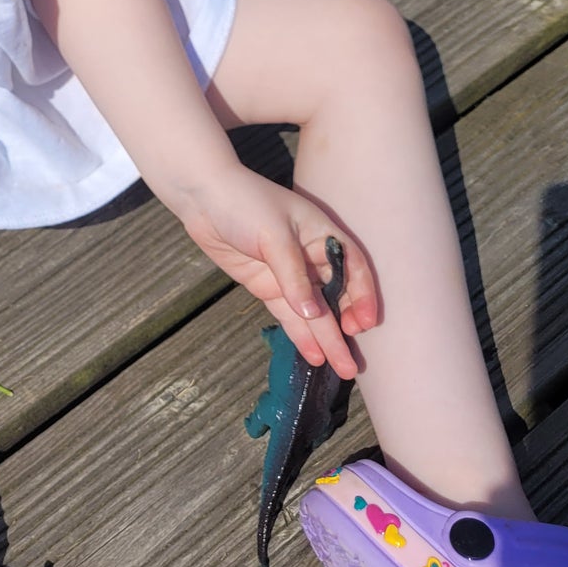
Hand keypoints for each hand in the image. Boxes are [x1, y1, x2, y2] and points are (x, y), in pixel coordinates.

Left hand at [174, 166, 377, 378]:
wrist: (202, 197)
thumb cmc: (245, 202)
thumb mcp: (274, 234)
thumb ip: (293, 275)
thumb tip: (312, 313)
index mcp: (321, 235)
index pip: (352, 269)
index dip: (363, 296)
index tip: (365, 324)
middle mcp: (310, 257)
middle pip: (335, 297)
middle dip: (346, 329)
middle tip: (352, 363)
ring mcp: (288, 275)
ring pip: (313, 312)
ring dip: (326, 340)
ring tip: (341, 369)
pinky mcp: (268, 286)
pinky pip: (289, 315)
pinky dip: (300, 336)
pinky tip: (313, 356)